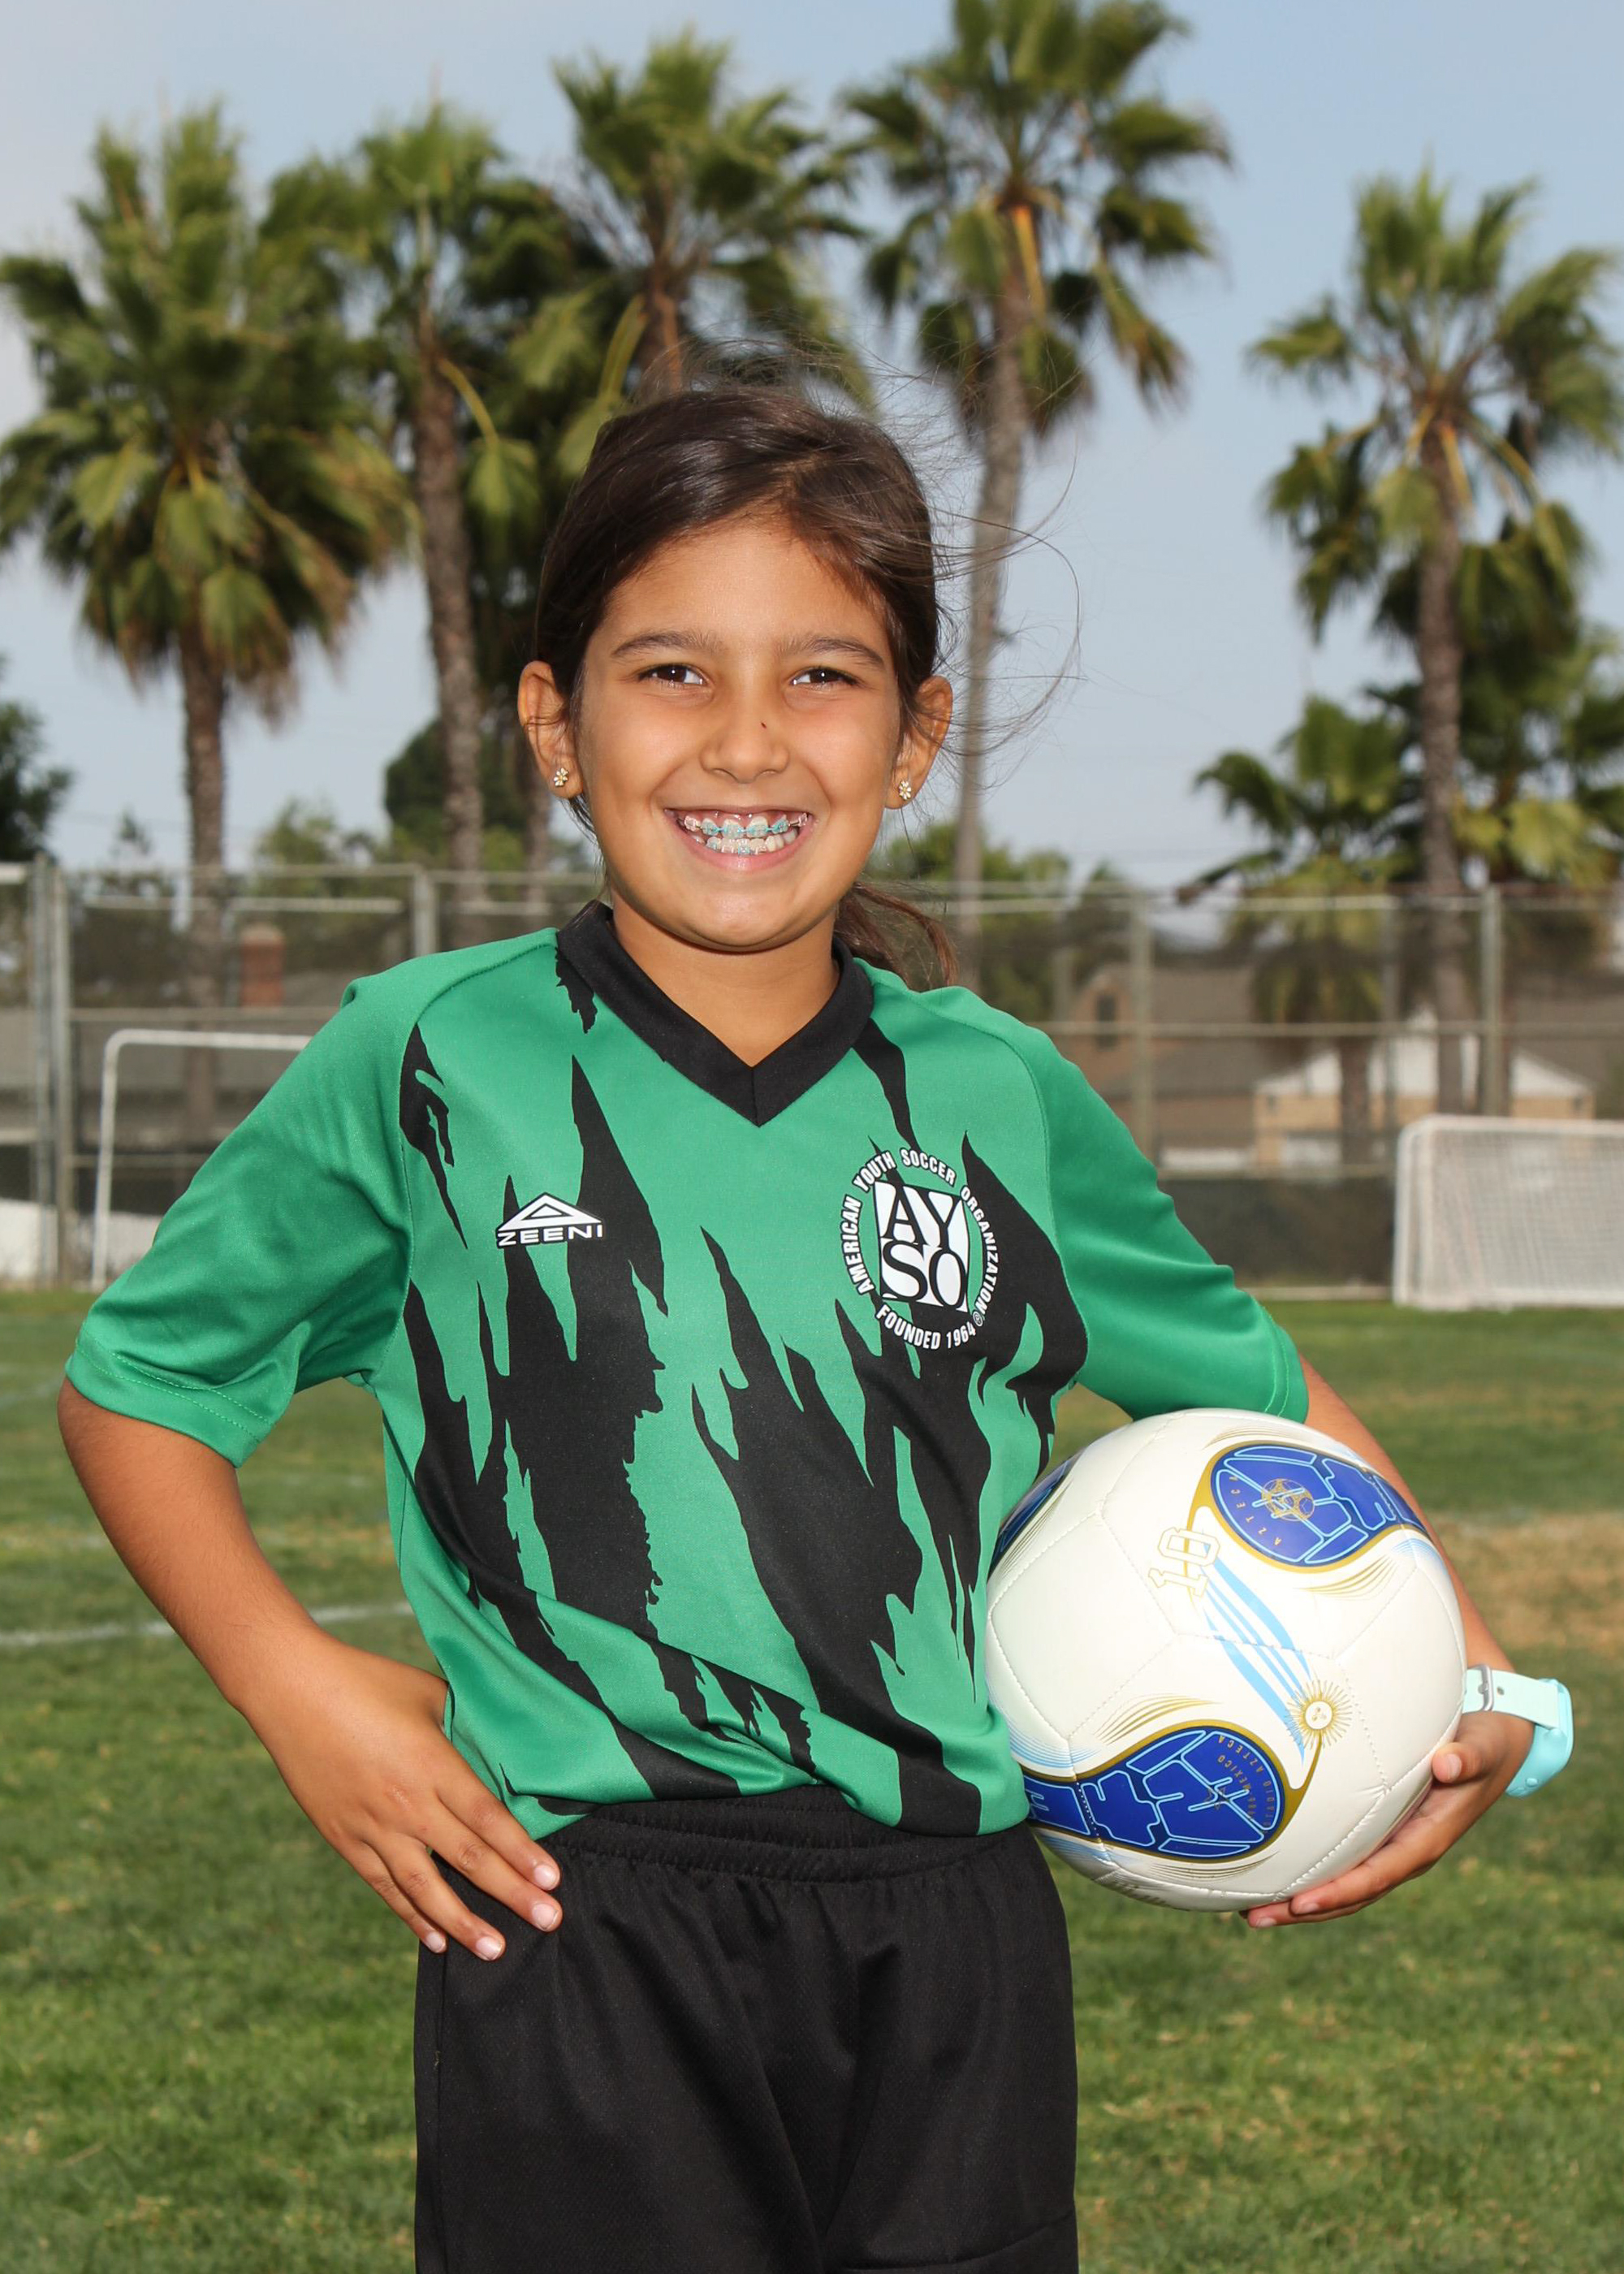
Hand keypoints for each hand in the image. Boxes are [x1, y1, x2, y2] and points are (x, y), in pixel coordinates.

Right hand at [239, 1629, 561, 1959]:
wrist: (291, 1691)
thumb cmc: (366, 1681)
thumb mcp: (426, 1693)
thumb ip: (463, 1724)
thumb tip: (497, 1744)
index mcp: (432, 1763)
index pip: (488, 1819)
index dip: (522, 1853)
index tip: (552, 1880)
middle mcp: (405, 1803)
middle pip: (468, 1858)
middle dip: (512, 1893)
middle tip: (549, 1920)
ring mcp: (372, 1826)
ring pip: (425, 1886)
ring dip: (462, 1921)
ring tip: (495, 1949)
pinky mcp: (343, 1838)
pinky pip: (384, 1885)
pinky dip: (410, 1915)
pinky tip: (435, 1939)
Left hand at [1242, 1707, 1533, 1928]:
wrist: (1493, 1742)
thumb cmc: (1486, 1742)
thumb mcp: (1483, 1747)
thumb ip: (1467, 1758)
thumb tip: (1447, 1764)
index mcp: (1428, 1839)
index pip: (1379, 1874)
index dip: (1341, 1891)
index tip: (1301, 1903)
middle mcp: (1406, 1851)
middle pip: (1352, 1893)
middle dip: (1304, 1910)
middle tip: (1254, 1917)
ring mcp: (1391, 1845)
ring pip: (1342, 1884)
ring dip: (1299, 1901)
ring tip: (1249, 1911)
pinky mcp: (1380, 1832)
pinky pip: (1342, 1861)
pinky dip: (1309, 1873)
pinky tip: (1272, 1871)